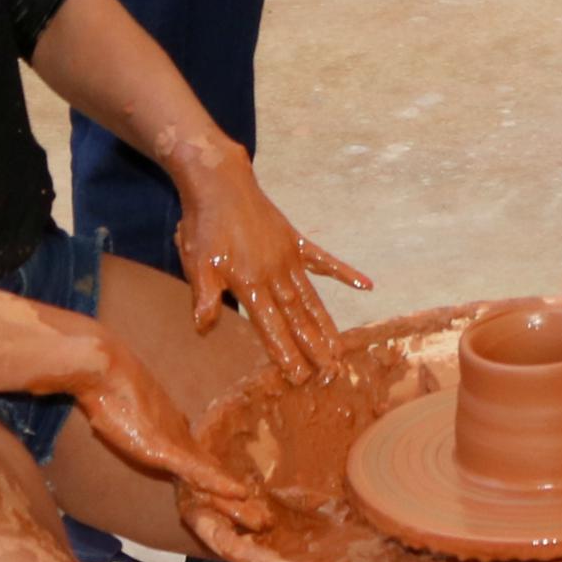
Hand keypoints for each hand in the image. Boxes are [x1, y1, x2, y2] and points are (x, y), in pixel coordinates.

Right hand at [69, 338, 277, 560]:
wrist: (102, 369)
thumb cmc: (109, 389)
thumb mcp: (128, 414)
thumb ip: (143, 426)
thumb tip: (147, 432)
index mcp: (172, 433)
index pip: (201, 464)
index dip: (219, 483)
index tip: (240, 499)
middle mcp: (180, 438)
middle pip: (213, 473)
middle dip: (235, 499)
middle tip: (263, 519)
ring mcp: (175, 442)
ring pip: (211, 476)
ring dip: (234, 500)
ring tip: (262, 519)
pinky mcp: (164, 446)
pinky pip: (196, 469)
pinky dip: (217, 483)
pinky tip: (238, 494)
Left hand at [172, 142, 370, 384]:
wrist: (221, 184)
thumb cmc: (205, 227)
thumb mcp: (196, 264)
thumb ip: (204, 298)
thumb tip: (205, 329)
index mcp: (251, 285)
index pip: (271, 327)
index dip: (285, 353)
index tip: (299, 377)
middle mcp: (276, 275)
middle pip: (299, 319)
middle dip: (314, 348)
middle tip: (331, 373)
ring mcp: (289, 258)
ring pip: (312, 299)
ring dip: (326, 325)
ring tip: (341, 349)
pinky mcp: (295, 242)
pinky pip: (324, 261)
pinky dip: (344, 274)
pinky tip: (365, 286)